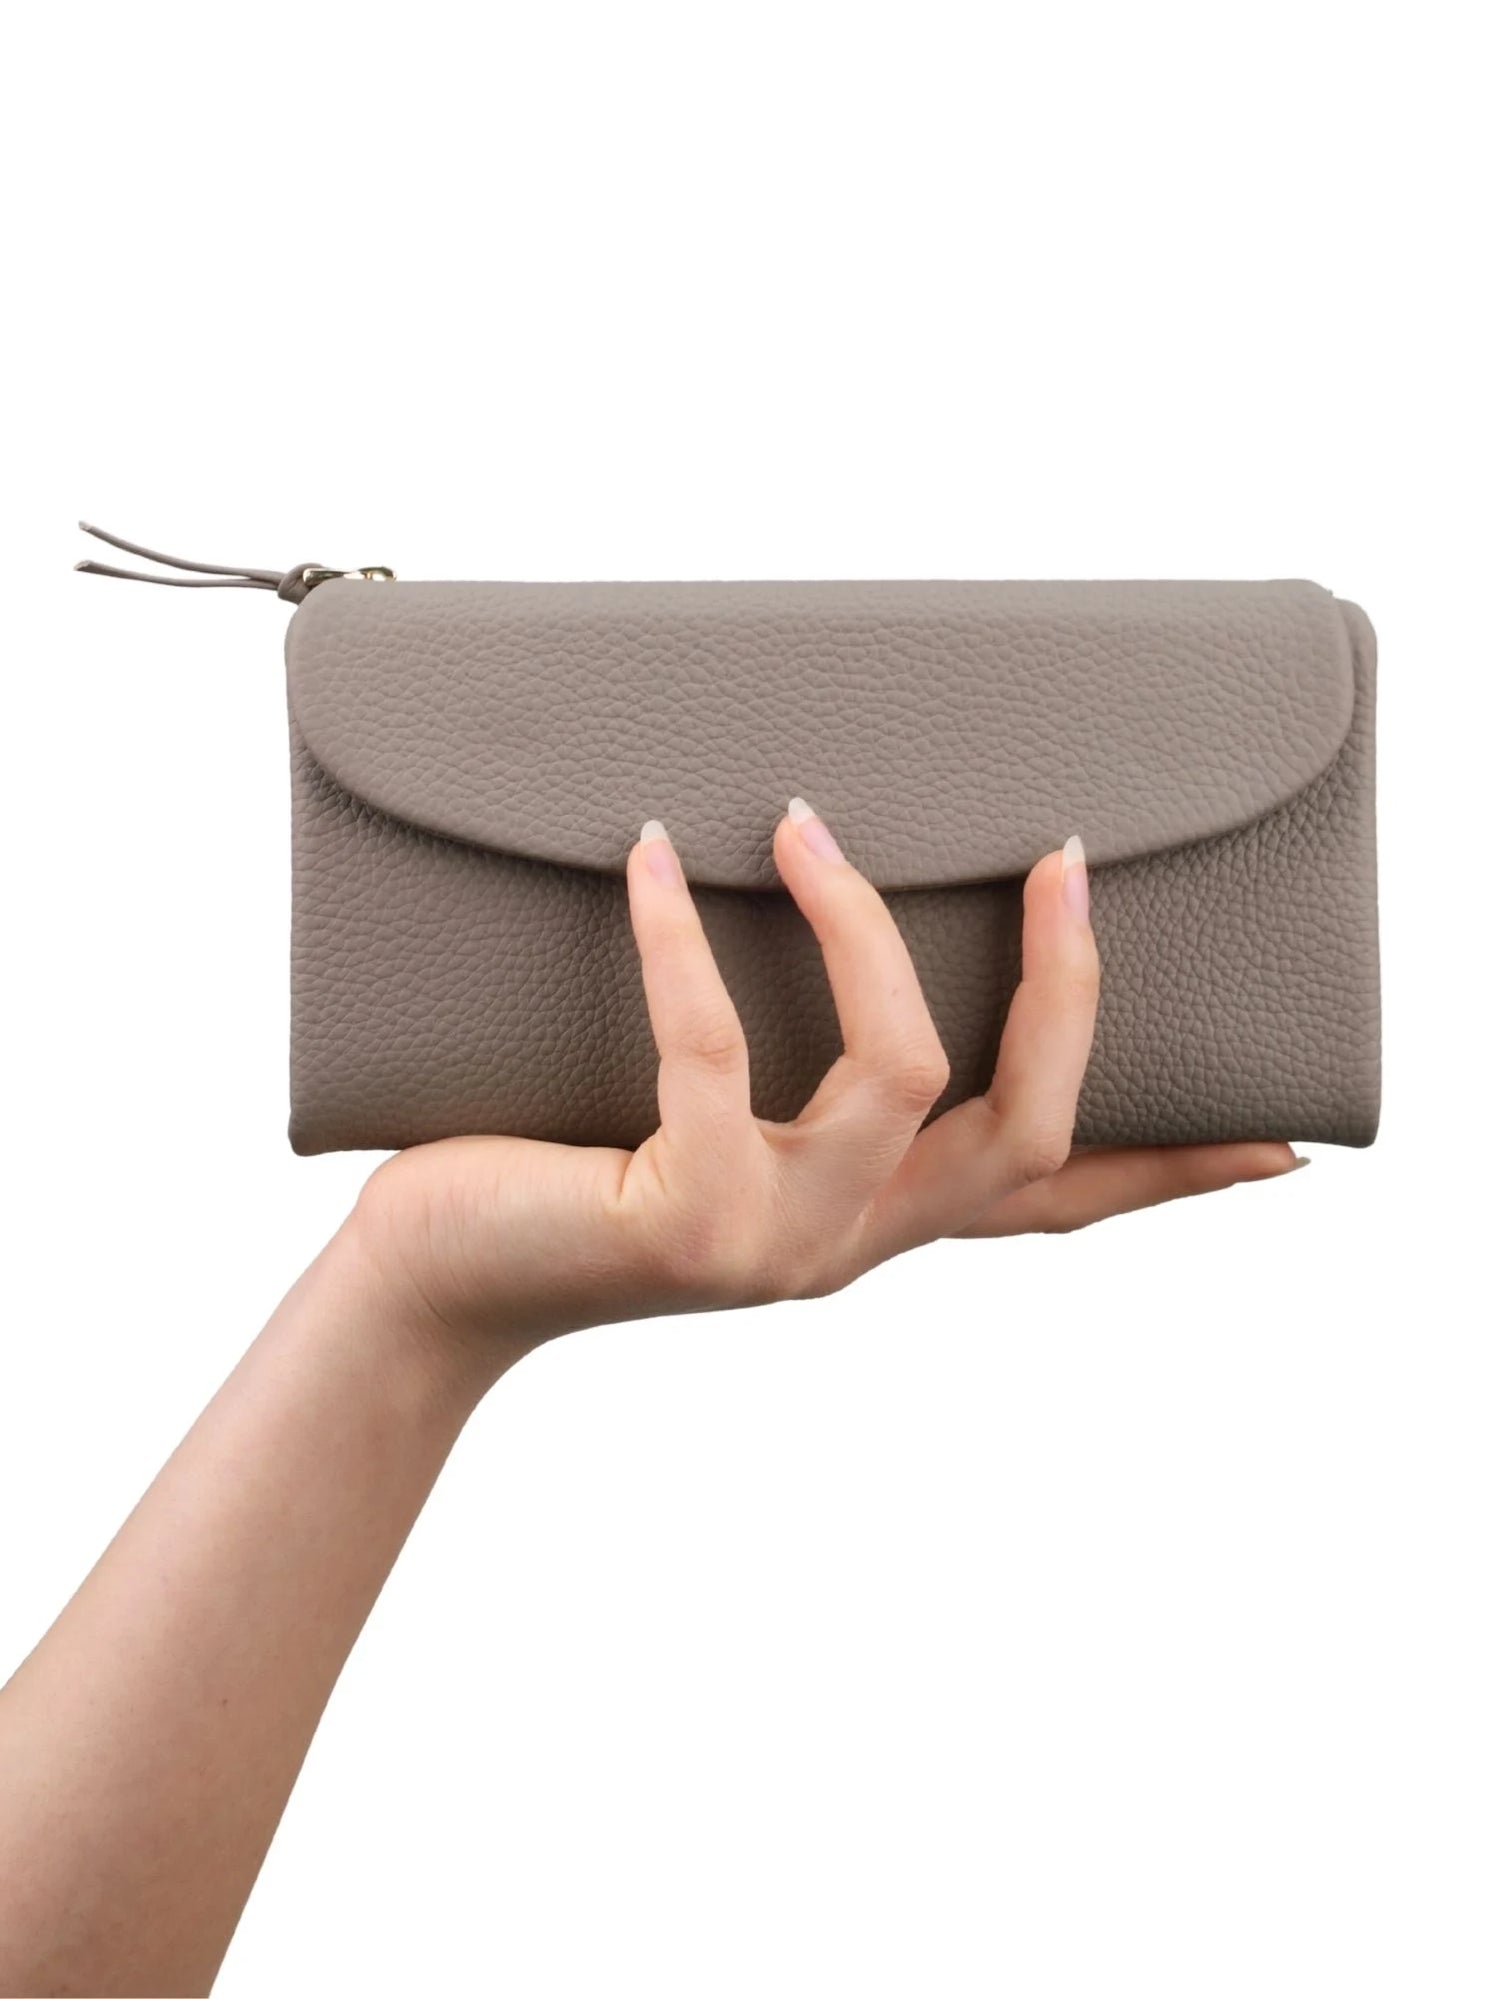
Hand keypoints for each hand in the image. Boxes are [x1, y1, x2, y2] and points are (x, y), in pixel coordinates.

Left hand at [348, 802, 1301, 1390]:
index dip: (1176, 1175)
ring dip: (864, 931)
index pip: (1057, 1205)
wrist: (438, 1282)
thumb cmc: (573, 1173)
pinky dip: (686, 937)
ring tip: (811, 822)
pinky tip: (656, 853)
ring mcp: (778, 1243)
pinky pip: (712, 1049)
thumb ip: (799, 1073)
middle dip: (1062, 990)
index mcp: (880, 1222)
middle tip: (1061, 859)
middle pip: (1025, 1125)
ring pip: (898, 1075)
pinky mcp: (682, 1219)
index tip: (1285, 1149)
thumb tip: (830, 893)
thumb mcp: (726, 1128)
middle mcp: (853, 1245)